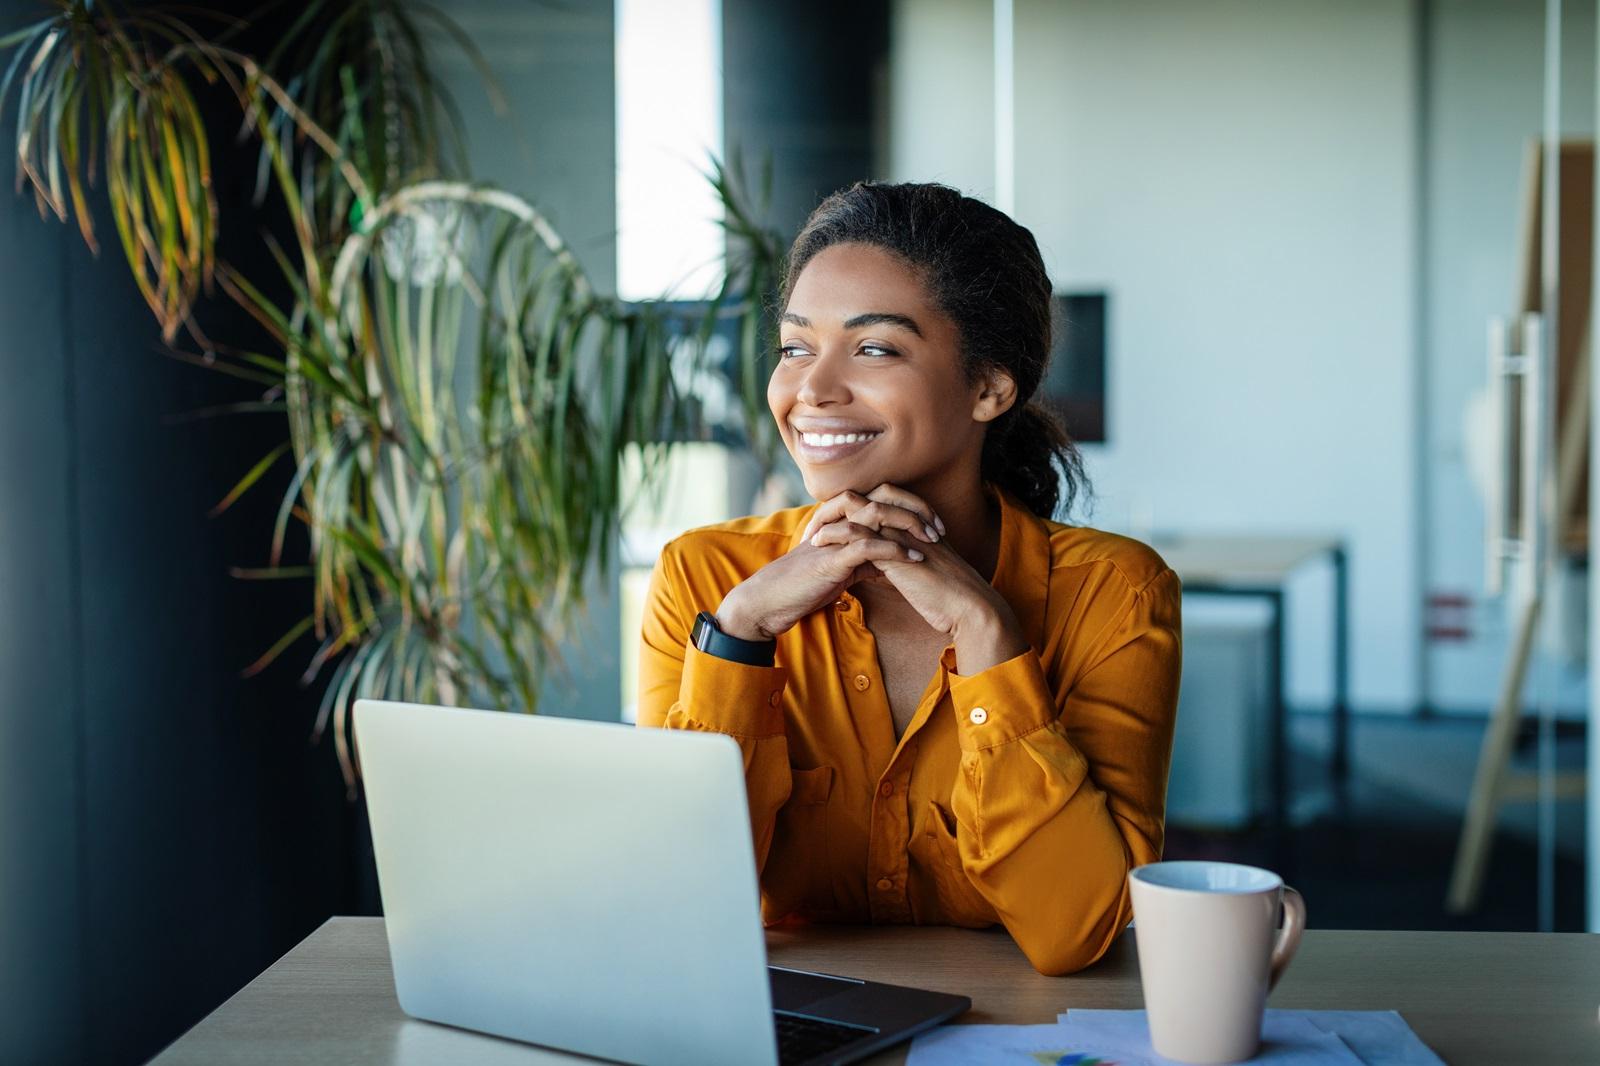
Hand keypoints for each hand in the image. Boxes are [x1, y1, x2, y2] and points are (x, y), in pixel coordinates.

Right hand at [716, 509, 926, 641]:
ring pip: (878, 515)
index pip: (882, 500)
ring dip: (910, 525)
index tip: (935, 525)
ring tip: (933, 540)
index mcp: (841, 521)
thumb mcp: (839, 571)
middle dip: (916, 509)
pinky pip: (868, 546)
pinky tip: (915, 561)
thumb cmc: (802, 587)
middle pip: (884, 498)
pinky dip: (895, 551)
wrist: (770, 601)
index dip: (911, 507)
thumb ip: (862, 562)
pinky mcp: (831, 557)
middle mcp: (838, 522)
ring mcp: (835, 537)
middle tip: (940, 528)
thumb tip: (888, 565)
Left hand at [808, 485, 1028, 673]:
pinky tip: (819, 545)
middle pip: (868, 498)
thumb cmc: (950, 597)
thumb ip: (906, 563)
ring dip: (833, 519)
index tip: (832, 525)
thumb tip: (886, 566)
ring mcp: (904, 535)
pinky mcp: (897, 553)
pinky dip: (837, 536)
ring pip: (861, 511)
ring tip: (811, 533)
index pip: (881, 503)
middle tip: (816, 522)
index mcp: (917, 526)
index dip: (855, 511)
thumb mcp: (924, 574)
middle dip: (839, 507)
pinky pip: (860, 535)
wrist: (970, 608)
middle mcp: (910, 524)